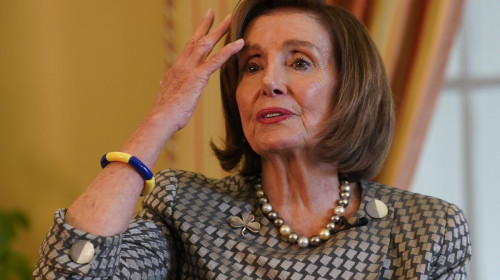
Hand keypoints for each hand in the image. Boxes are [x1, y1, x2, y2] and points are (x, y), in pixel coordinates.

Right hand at [151, 9, 243, 130]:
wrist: (161, 118)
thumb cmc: (165, 112)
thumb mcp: (167, 94)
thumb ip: (168, 85)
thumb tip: (163, 83)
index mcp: (177, 68)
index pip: (188, 47)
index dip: (196, 35)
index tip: (202, 26)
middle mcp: (182, 64)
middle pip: (196, 39)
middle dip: (206, 25)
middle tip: (213, 12)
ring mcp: (190, 69)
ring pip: (206, 44)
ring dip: (219, 31)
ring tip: (229, 20)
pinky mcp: (197, 77)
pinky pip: (216, 60)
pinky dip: (229, 50)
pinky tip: (239, 43)